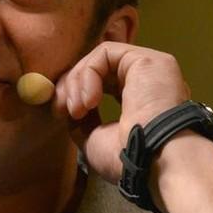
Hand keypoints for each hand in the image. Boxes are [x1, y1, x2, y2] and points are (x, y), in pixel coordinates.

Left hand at [51, 43, 189, 182]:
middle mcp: (147, 82)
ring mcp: (149, 68)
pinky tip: (89, 100)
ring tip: (76, 109)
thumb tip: (70, 109)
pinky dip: (88, 73)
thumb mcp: (95, 140)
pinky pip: (106, 54)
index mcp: (141, 102)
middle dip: (71, 86)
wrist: (153, 159)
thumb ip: (83, 121)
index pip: (103, 84)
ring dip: (77, 81)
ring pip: (100, 59)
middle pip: (99, 69)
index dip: (75, 93)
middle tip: (60, 108)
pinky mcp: (147, 59)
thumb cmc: (127, 158)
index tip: (60, 114)